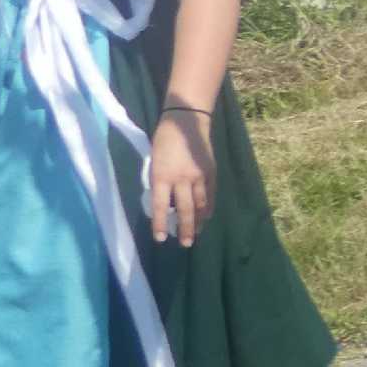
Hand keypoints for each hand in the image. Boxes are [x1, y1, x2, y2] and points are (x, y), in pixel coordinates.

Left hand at [148, 111, 216, 246]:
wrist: (187, 122)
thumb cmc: (164, 141)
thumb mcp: (155, 162)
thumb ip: (160, 182)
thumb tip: (166, 203)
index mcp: (162, 175)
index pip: (159, 206)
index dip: (160, 224)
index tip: (161, 239)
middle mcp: (181, 178)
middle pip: (184, 209)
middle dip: (185, 229)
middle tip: (186, 243)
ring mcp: (199, 176)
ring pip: (200, 204)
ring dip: (198, 221)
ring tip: (197, 233)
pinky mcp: (211, 172)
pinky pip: (210, 195)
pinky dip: (208, 207)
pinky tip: (207, 216)